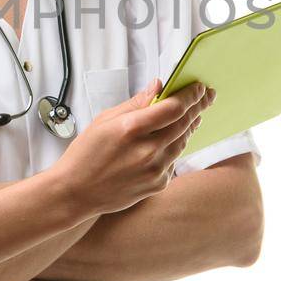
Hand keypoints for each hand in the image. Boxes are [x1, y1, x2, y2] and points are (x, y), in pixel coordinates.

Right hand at [53, 79, 215, 215]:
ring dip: (189, 126)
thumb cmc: (85, 155)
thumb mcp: (104, 120)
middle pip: (184, 123)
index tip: (198, 87)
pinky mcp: (157, 184)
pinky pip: (174, 160)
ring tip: (193, 115)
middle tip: (205, 96)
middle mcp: (147, 151)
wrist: (76, 193)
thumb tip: (157, 87)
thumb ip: (135, 103)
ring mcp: (154, 170)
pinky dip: (175, 147)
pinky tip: (173, 139)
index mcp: (131, 129)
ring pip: (182, 141)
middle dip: (197, 107)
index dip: (190, 95)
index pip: (173, 107)